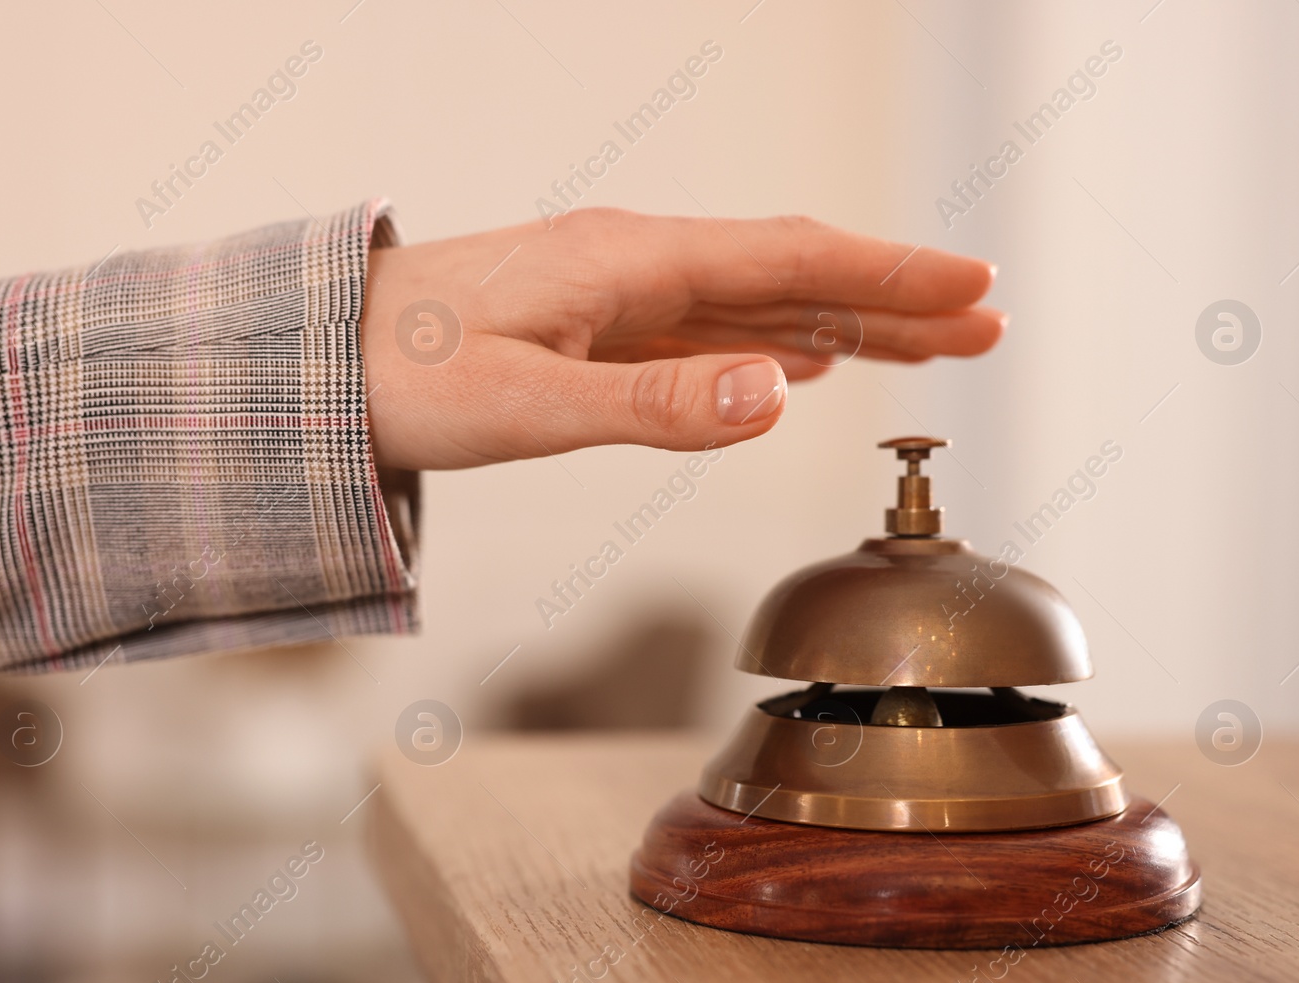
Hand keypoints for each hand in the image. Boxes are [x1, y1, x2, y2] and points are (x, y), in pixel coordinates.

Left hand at [359, 209, 1004, 469]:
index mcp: (632, 264)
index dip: (892, 275)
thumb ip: (656, 404)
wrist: (314, 367)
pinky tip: (798, 358)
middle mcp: (636, 264)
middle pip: (795, 274)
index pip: (793, 260)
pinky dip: (772, 340)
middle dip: (896, 300)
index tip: (974, 287)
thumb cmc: (404, 378)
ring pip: (760, 301)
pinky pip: (709, 328)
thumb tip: (779, 393)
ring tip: (925, 346)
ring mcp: (619, 293)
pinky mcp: (596, 328)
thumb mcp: (530, 404)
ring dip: (848, 322)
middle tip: (984, 324)